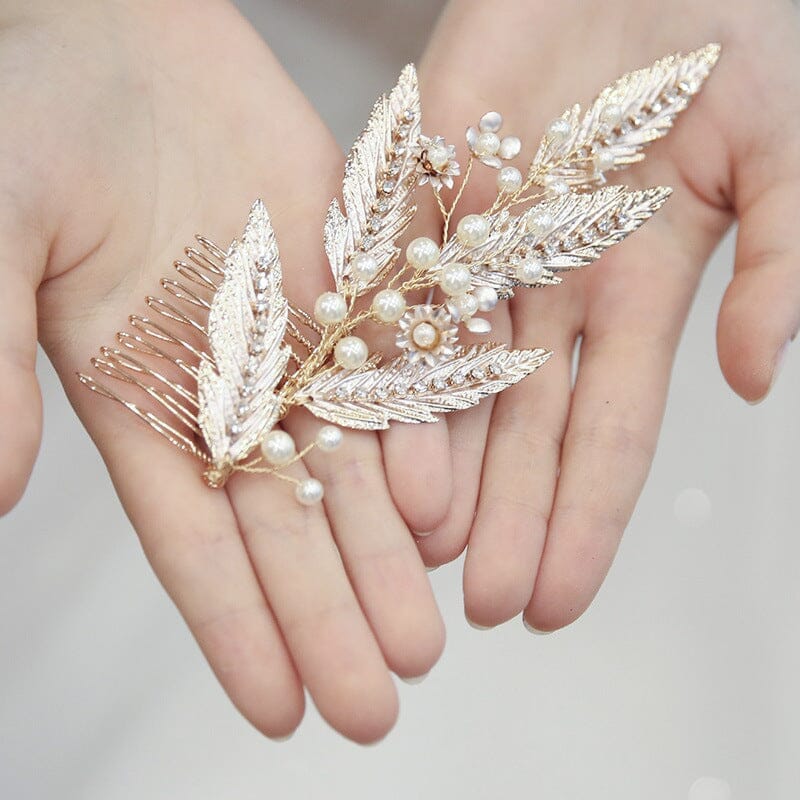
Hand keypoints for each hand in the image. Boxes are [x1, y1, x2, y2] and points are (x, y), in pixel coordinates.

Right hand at [0, 0, 445, 741]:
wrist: (114, 31)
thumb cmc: (28, 118)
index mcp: (139, 399)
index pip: (195, 544)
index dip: (234, 631)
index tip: (277, 716)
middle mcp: (229, 386)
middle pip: (290, 527)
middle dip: (331, 615)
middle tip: (379, 706)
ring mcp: (298, 335)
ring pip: (356, 465)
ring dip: (389, 551)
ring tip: (427, 636)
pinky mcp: (351, 274)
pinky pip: (398, 365)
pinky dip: (424, 435)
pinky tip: (451, 509)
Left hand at [412, 0, 799, 628]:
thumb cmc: (739, 35)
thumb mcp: (791, 156)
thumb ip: (786, 266)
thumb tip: (757, 376)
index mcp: (637, 290)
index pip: (605, 433)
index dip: (584, 519)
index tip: (556, 602)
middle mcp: (550, 286)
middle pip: (519, 427)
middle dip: (505, 518)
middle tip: (479, 606)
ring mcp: (481, 243)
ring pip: (446, 374)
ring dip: (434, 462)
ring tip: (414, 547)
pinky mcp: (421, 187)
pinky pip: (391, 283)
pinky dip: (378, 353)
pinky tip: (362, 427)